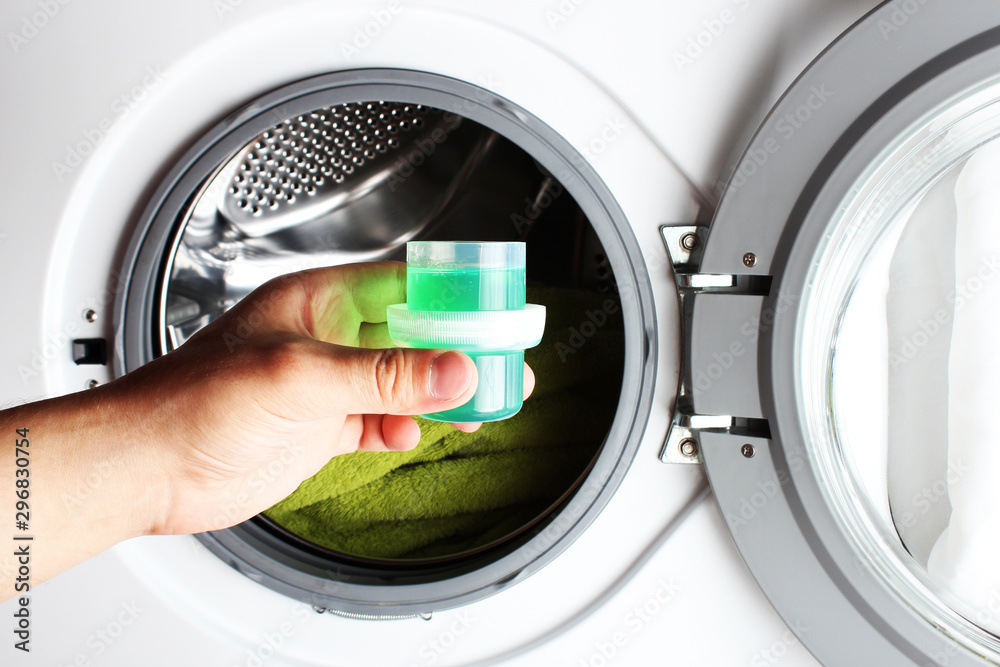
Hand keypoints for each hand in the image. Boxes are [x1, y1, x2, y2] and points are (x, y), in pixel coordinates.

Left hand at [103, 261, 534, 534]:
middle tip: (502, 363)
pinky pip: (377, 420)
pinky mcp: (317, 427)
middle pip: (410, 334)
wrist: (146, 467)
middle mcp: (323, 337)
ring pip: (400, 381)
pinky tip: (409, 434)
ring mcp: (322, 384)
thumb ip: (381, 374)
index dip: (451, 294)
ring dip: (439, 394)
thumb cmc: (190, 400)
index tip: (494, 308)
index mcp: (316, 301)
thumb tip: (453, 369)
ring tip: (481, 403)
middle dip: (458, 349)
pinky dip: (401, 427)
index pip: (402, 284)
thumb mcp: (298, 378)